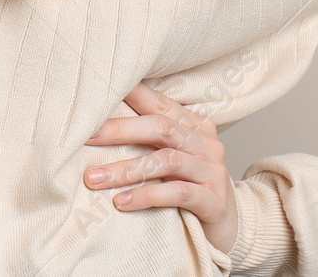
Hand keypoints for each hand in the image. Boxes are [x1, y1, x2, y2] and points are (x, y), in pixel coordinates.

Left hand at [83, 82, 238, 255]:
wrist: (231, 226)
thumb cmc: (192, 188)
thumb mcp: (173, 159)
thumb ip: (149, 140)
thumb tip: (99, 125)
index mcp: (195, 125)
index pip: (159, 103)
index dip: (131, 95)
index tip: (99, 91)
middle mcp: (205, 143)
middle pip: (161, 127)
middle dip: (120, 130)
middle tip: (86, 137)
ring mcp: (211, 171)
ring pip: (166, 160)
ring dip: (126, 169)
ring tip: (94, 178)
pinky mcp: (213, 201)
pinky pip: (178, 193)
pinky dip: (147, 195)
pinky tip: (122, 202)